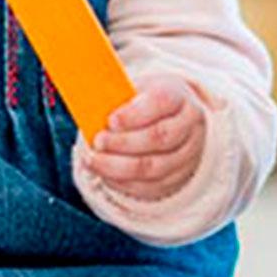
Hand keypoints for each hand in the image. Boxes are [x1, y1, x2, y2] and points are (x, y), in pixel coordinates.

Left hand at [87, 75, 206, 201]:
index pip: (161, 102)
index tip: (110, 120)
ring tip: (93, 160)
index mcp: (178, 97)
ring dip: (118, 166)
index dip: (134, 114)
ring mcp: (188, 155)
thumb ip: (114, 97)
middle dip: (123, 143)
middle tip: (98, 142)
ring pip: (155, 167)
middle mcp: (189, 126)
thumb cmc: (142, 101)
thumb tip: (87, 103)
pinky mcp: (178, 177)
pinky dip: (123, 182)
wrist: (168, 118)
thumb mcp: (133, 90)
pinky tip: (104, 174)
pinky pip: (150, 186)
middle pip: (160, 138)